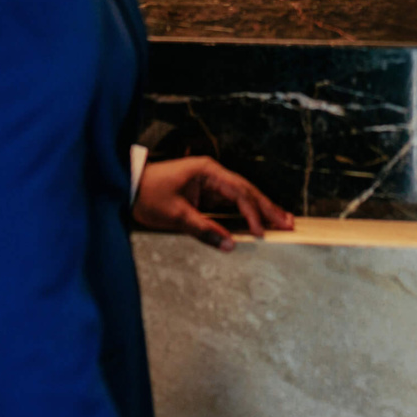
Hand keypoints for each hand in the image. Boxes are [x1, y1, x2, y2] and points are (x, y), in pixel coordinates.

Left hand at [132, 157, 294, 251]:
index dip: (253, 213)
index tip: (262, 232)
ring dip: (261, 209)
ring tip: (282, 221)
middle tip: (289, 223)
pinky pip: (230, 202)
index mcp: (207, 171)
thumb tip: (230, 245)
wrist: (127, 186)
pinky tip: (258, 221)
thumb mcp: (175, 215)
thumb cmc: (148, 195)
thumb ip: (204, 230)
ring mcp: (210, 182)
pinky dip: (246, 212)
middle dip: (268, 207)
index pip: (239, 192)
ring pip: (242, 196)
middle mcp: (212, 173)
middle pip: (247, 191)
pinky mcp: (205, 192)